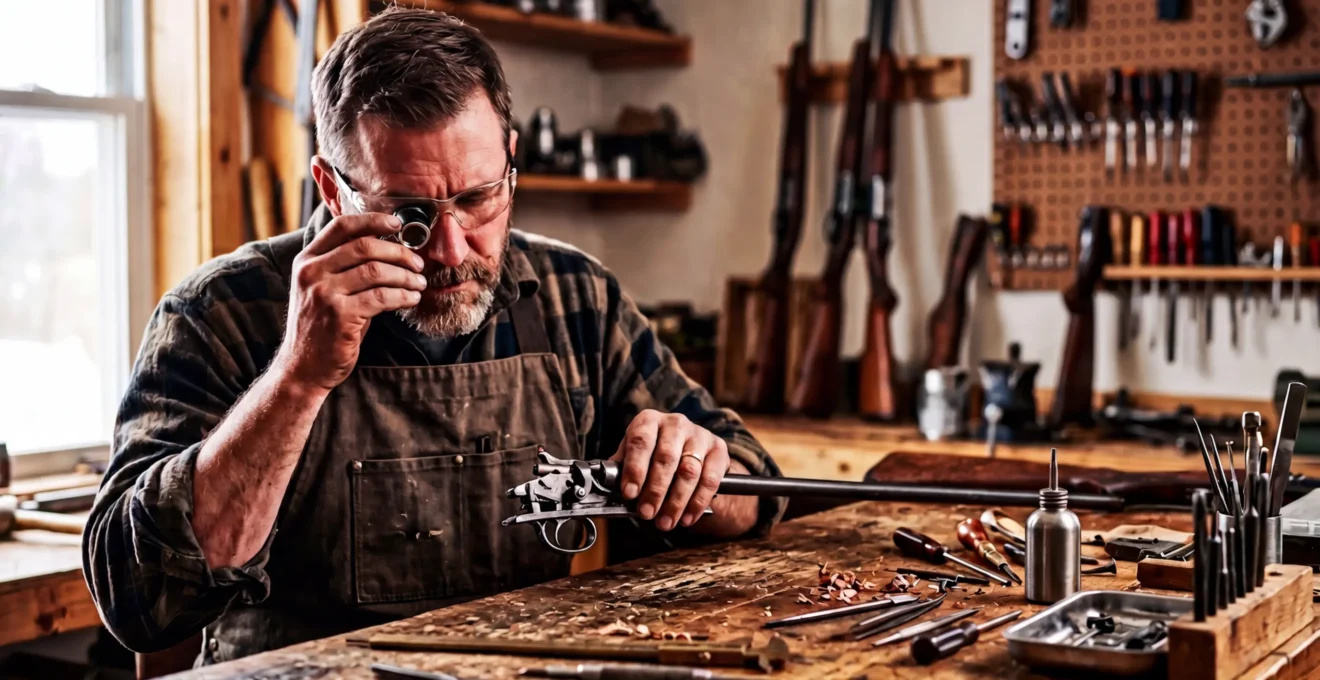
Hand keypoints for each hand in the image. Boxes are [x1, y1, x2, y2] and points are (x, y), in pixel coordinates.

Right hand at [275, 213, 427, 393]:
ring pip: (376, 270)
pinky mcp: (339, 315)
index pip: (341, 226)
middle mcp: (311, 272)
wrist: (303, 367)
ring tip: (418, 282)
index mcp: (307, 260)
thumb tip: (389, 248)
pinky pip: (381, 297)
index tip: (397, 224)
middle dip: (398, 252)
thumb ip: (346, 267)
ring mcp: (323, 293)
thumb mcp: (324, 289)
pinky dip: (402, 296)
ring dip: (405, 275)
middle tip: (417, 262)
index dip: (373, 220)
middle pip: (364, 246)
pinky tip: (411, 299)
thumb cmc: (322, 327)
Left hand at [610, 410, 730, 530]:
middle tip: (646, 513)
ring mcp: (699, 435)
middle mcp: (675, 423)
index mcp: (649, 420)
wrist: (689, 450)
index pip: (641, 441)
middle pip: (666, 457)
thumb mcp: (634, 456)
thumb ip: (620, 470)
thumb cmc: (653, 455)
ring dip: (676, 501)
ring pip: (689, 471)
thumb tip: (606, 490)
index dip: (635, 469)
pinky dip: (698, 502)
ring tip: (665, 521)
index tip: (629, 493)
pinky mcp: (719, 449)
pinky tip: (687, 517)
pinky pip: (710, 479)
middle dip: (655, 490)